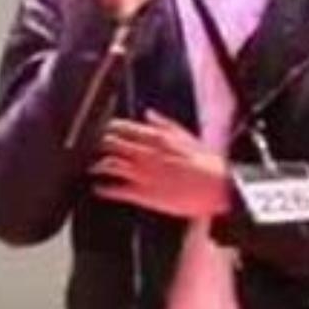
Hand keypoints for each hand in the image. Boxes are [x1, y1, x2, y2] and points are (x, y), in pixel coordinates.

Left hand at [90, 111, 230, 217]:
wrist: (219, 187)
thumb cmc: (208, 163)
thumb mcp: (187, 136)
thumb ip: (164, 124)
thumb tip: (148, 114)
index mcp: (157, 138)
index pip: (123, 127)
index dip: (107, 127)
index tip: (99, 127)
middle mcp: (146, 154)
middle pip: (111, 144)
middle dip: (97, 144)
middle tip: (89, 145)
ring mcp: (143, 175)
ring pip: (109, 164)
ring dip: (97, 164)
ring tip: (90, 165)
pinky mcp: (144, 194)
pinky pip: (116, 190)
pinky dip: (104, 188)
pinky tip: (98, 187)